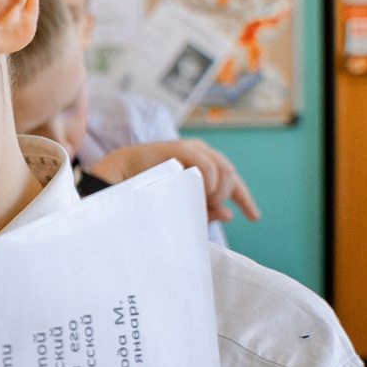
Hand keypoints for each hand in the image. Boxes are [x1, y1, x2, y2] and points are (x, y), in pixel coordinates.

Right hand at [89, 140, 259, 223]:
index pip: (232, 182)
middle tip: (209, 209)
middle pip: (231, 175)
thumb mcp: (178, 208)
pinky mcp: (178, 148)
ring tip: (204, 202)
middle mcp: (200, 155)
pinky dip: (210, 180)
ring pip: (224, 169)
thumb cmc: (142, 195)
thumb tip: (229, 215)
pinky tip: (203, 192)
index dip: (244, 199)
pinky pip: (206, 164)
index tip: (255, 218)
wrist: (111, 181)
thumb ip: (202, 212)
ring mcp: (190, 150)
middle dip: (227, 195)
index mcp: (202, 167)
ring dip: (219, 190)